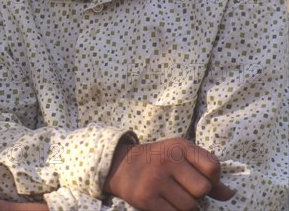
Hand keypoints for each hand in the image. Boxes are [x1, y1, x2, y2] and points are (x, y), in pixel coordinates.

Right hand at [104, 138, 235, 210]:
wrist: (122, 165)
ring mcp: (157, 179)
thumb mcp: (181, 157)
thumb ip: (205, 172)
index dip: (214, 179)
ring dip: (185, 206)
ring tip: (173, 195)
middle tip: (185, 189)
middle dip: (198, 195)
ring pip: (189, 206)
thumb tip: (230, 195)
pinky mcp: (147, 198)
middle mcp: (168, 160)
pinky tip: (165, 203)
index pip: (213, 166)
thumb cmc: (160, 161)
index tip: (204, 180)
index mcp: (179, 146)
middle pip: (202, 190)